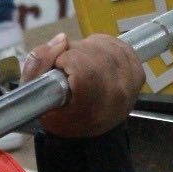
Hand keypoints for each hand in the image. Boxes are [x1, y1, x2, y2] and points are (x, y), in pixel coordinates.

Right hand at [20, 31, 142, 136]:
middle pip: (95, 53)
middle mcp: (117, 96)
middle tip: (68, 66)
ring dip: (88, 47)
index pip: (84, 68)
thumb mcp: (33, 95)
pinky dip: (103, 46)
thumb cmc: (59, 114)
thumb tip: (62, 39)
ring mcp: (131, 84)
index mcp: (92, 108)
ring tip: (80, 63)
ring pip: (106, 45)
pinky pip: (119, 45)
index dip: (66, 59)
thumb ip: (37, 65)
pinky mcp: (138, 73)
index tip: (60, 68)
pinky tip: (95, 58)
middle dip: (75, 51)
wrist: (88, 132)